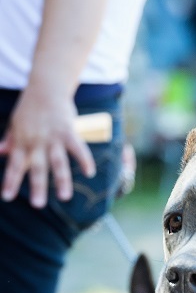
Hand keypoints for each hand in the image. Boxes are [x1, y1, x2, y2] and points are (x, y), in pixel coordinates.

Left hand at [0, 86, 94, 207]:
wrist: (45, 87)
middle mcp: (37, 141)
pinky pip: (77, 147)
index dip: (11, 181)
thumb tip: (1, 152)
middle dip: (37, 186)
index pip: (15, 165)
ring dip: (62, 180)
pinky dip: (84, 159)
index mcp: (22, 141)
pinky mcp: (68, 131)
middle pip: (37, 167)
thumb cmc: (30, 107)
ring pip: (58, 162)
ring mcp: (53, 137)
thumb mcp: (16, 123)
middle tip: (37, 205)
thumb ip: (10, 139)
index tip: (7, 197)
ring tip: (64, 197)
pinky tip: (89, 172)